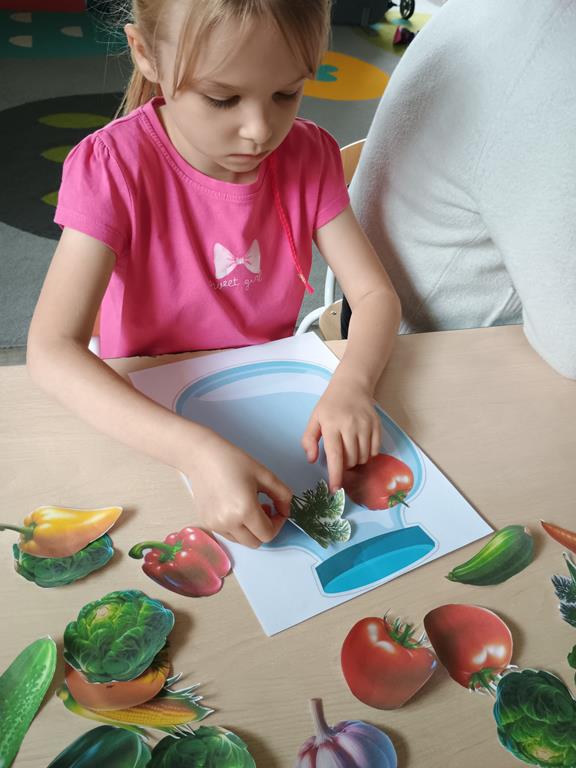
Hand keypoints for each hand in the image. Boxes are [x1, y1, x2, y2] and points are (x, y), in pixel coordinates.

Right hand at [185, 433, 292, 547]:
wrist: (201, 456)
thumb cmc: (233, 461)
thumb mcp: (265, 475)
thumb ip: (283, 495)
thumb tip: (286, 511)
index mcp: (244, 510)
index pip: (268, 534)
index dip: (278, 524)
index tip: (278, 509)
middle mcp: (229, 523)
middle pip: (256, 542)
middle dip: (265, 529)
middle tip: (265, 508)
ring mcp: (215, 525)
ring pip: (242, 540)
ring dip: (251, 529)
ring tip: (249, 507)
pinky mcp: (207, 523)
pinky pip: (229, 534)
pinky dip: (237, 527)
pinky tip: (236, 508)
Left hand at [301, 376, 380, 492]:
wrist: (352, 385)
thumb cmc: (330, 404)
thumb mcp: (315, 419)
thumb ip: (309, 439)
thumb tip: (311, 460)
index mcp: (332, 425)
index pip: (335, 455)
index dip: (335, 475)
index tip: (335, 490)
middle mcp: (350, 425)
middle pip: (350, 459)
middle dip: (344, 466)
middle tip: (340, 458)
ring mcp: (366, 425)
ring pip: (363, 457)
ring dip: (356, 461)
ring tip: (349, 451)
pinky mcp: (377, 425)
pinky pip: (375, 451)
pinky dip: (368, 455)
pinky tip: (361, 447)